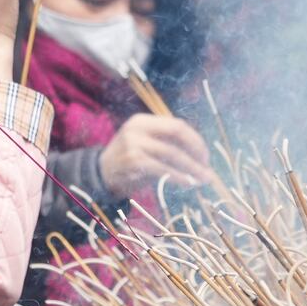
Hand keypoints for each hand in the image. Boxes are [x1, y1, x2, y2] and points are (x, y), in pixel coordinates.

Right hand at [98, 115, 215, 198]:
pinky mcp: (133, 160)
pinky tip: (187, 183)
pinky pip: (162, 168)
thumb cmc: (127, 162)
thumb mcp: (145, 146)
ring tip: (202, 179)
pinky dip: (178, 176)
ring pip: (172, 153)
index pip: (177, 125)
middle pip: (177, 133)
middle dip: (196, 152)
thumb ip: (167, 145)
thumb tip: (199, 157)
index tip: (205, 157)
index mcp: (143, 121)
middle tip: (207, 169)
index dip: (195, 140)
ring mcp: (134, 143)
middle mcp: (138, 128)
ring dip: (191, 168)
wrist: (99, 175)